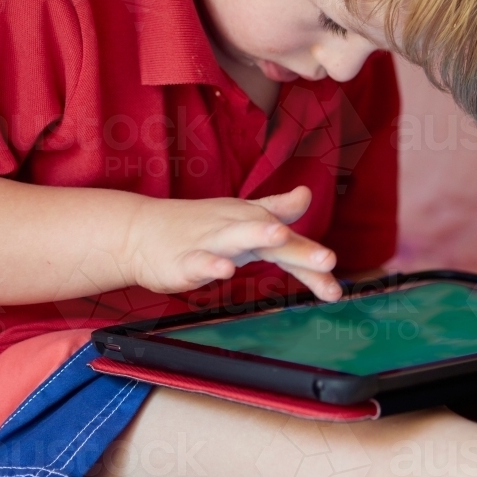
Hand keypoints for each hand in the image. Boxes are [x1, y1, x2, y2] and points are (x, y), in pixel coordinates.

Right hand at [124, 186, 341, 301]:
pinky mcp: (182, 260)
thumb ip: (275, 209)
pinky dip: (210, 266)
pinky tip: (224, 272)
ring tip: (278, 236)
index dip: (313, 258)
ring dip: (257, 235)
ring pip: (235, 237)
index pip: (289, 241)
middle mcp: (234, 228)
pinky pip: (198, 262)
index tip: (337, 281)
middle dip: (300, 248)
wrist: (139, 231)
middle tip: (329, 259)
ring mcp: (207, 242)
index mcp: (251, 222)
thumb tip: (306, 195)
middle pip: (271, 236)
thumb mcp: (239, 217)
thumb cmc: (196, 226)